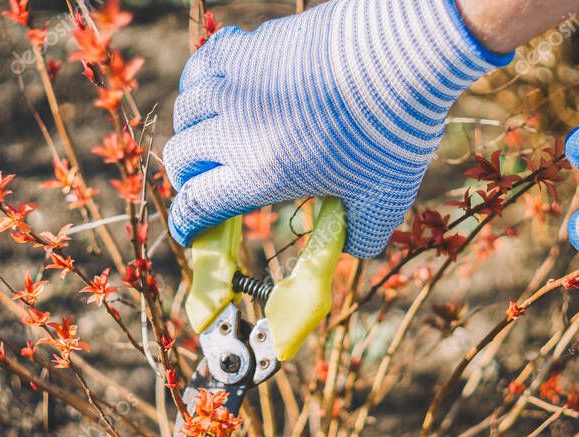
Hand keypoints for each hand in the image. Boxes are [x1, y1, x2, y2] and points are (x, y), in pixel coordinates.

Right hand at [163, 0, 510, 257]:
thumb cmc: (391, 129)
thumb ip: (362, 235)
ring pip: (185, 109)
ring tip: (212, 136)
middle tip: (204, 184)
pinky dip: (202, 82)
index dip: (188, 224)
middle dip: (188, 179)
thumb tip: (350, 247)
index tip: (192, 231)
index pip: (197, 205)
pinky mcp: (248, 47)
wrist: (398, 53)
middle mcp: (236, 129)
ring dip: (193, 130)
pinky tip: (220, 88)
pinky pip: (202, 63)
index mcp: (260, 173)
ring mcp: (235, 83)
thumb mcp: (385, 199)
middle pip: (180, 158)